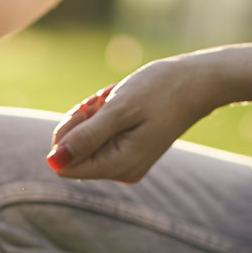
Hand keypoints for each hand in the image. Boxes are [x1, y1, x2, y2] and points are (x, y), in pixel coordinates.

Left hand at [46, 56, 219, 181]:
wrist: (197, 82)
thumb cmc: (160, 90)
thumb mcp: (118, 109)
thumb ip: (85, 136)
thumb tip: (54, 160)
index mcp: (119, 165)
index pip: (64, 165)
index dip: (66, 135)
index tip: (88, 111)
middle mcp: (122, 171)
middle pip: (74, 154)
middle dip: (81, 122)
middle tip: (104, 101)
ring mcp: (126, 162)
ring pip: (86, 141)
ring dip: (92, 115)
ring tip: (115, 99)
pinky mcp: (130, 151)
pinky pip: (100, 136)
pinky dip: (103, 116)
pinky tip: (119, 102)